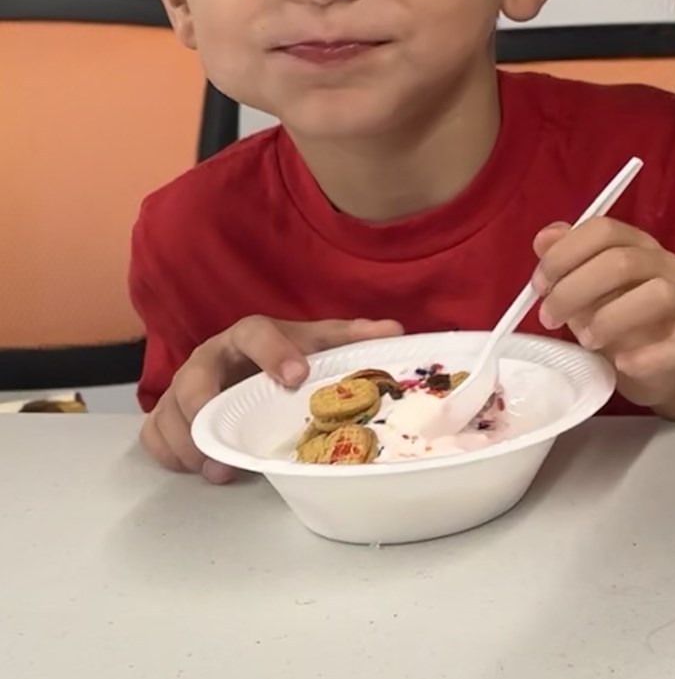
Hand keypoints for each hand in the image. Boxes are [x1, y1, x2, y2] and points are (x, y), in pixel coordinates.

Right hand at [141, 316, 403, 482]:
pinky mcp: (168, 412)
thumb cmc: (287, 354)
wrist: (246, 362)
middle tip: (225, 441)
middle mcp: (209, 357)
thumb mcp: (318, 342)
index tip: (296, 376)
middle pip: (193, 378)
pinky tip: (194, 468)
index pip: (255, 333)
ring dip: (188, 442)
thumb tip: (395, 330)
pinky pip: (154, 433)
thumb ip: (352, 338)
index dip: (273, 352)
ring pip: (170, 410)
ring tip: (217, 469)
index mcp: (249, 335)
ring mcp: (184, 385)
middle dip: (206, 409)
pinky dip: (168, 453)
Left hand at [534, 217, 674, 410]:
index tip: (539, 286)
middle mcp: (667, 266)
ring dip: (611, 318)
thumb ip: (568, 262)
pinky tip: (620, 363)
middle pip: (623, 261)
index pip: (603, 230)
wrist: (664, 367)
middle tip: (549, 318)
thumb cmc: (620, 322)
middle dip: (574, 290)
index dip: (564, 254)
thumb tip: (545, 238)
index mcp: (639, 246)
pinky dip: (645, 356)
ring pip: (657, 294)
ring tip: (585, 340)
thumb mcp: (588, 291)